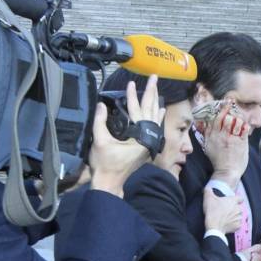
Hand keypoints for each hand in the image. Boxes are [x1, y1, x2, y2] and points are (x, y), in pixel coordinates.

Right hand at [89, 75, 164, 196]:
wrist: (111, 182)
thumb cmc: (104, 164)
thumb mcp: (100, 141)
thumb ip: (100, 121)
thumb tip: (101, 105)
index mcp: (139, 137)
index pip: (137, 111)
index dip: (133, 96)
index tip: (132, 83)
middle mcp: (148, 138)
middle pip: (151, 111)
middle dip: (152, 93)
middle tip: (155, 77)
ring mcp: (149, 143)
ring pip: (155, 118)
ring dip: (155, 103)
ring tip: (158, 90)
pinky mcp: (147, 147)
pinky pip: (155, 127)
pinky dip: (157, 117)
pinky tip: (160, 109)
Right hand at [203, 187, 242, 233]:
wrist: (214, 227)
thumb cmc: (212, 212)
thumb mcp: (208, 198)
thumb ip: (208, 191)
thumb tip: (207, 188)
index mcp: (233, 201)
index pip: (240, 198)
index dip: (236, 200)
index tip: (231, 202)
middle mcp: (238, 209)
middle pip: (239, 207)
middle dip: (234, 209)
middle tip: (225, 211)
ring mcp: (239, 218)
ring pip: (239, 216)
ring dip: (234, 216)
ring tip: (225, 218)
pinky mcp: (238, 226)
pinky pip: (237, 224)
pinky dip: (233, 224)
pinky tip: (227, 224)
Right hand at [204, 104, 249, 183]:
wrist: (227, 172)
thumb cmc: (217, 161)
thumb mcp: (208, 146)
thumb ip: (207, 134)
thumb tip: (204, 123)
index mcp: (213, 136)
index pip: (216, 118)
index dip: (221, 109)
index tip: (225, 103)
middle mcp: (222, 135)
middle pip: (226, 117)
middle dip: (230, 112)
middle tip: (232, 107)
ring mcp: (232, 138)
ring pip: (236, 121)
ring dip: (238, 118)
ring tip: (239, 117)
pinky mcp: (241, 143)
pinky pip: (244, 129)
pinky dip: (245, 125)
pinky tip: (245, 124)